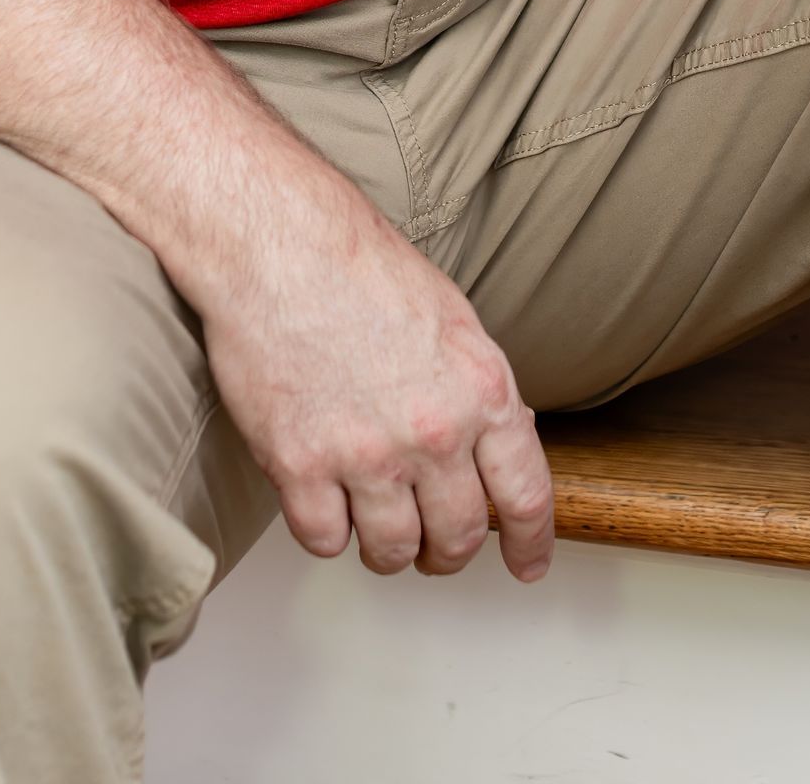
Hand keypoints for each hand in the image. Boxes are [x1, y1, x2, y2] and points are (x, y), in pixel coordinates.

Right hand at [187, 149, 553, 581]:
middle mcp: (433, 431)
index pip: (526, 495)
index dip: (530, 542)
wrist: (279, 243)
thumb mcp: (452, 321)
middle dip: (449, 553)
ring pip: (393, 551)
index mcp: (481, 389)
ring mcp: (366, 454)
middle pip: (458, 537)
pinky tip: (325, 499)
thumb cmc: (359, 267)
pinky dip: (327, 529)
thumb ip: (478, 392)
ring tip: (375, 521)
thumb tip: (498, 447)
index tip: (527, 565)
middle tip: (434, 547)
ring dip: (388, 548)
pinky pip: (325, 541)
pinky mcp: (300, 467)